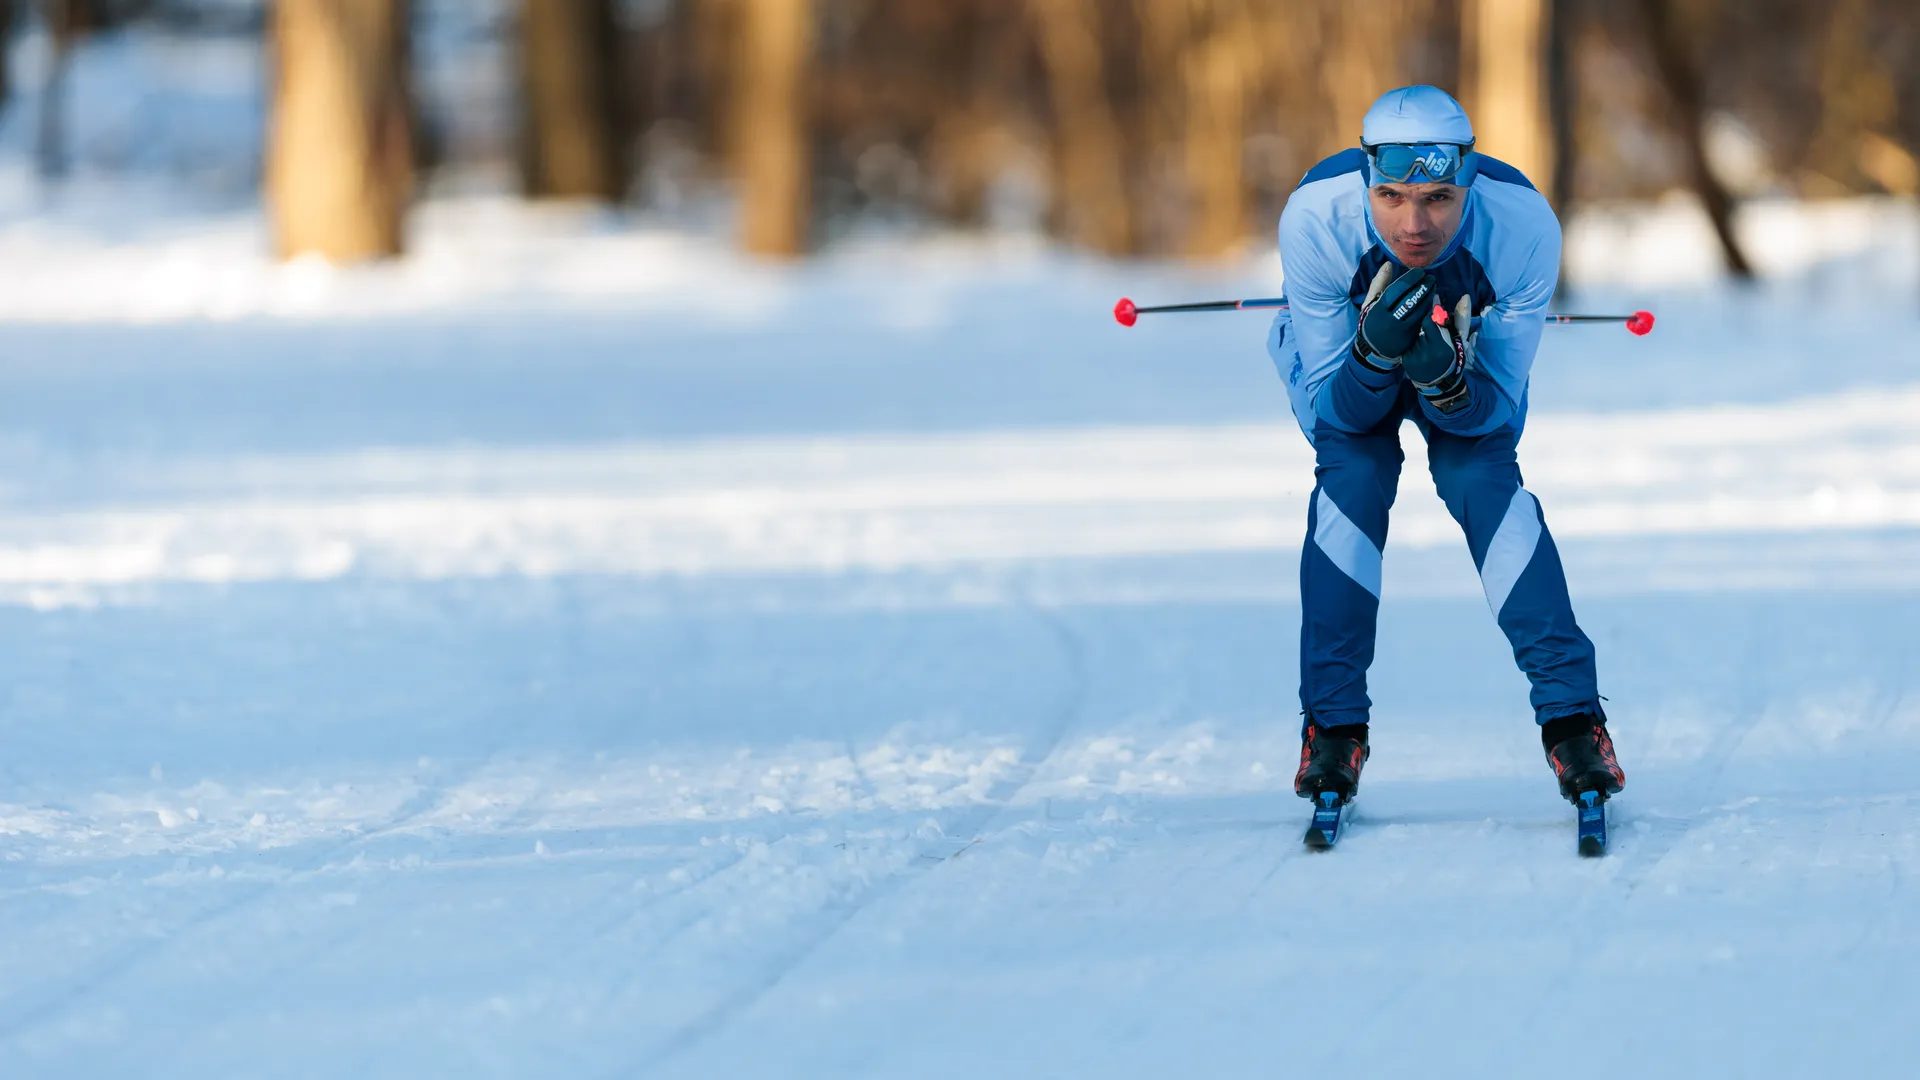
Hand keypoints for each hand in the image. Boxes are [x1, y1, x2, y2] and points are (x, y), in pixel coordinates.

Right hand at [1356, 264, 1434, 362]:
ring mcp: (1400, 331)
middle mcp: (1389, 320)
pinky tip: (1432, 299)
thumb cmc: (1372, 321)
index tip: (1419, 272)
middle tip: (1431, 277)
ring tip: (1433, 286)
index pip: (1396, 290)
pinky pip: (1422, 320)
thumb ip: (1378, 283)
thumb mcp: (1370, 302)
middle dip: (1423, 287)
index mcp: (1378, 310)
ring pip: (1418, 310)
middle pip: (1410, 300)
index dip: (1410, 279)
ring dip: (1429, 296)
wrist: (1373, 349)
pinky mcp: (1409, 337)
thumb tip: (1388, 264)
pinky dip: (1428, 308)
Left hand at [1403, 296, 1473, 411]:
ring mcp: (1413, 357)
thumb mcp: (1459, 338)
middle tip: (1428, 329)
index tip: (1430, 311)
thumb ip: (1460, 317)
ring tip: (1423, 340)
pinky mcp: (1405, 360)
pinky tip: (1417, 347)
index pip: (1428, 321)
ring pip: (1412, 334)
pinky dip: (1410, 342)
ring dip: (1416, 333)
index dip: (1429, 314)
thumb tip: (1464, 296)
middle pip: (1419, 327)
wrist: (1439, 381)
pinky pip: (1406, 343)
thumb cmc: (1452, 356)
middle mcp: (1425, 352)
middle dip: (1423, 324)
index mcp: (1440, 346)